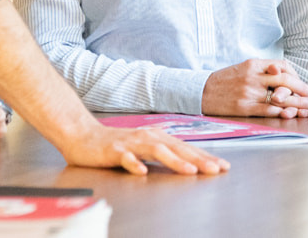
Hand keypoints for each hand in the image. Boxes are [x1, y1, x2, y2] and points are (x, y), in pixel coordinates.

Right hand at [59, 124, 229, 175]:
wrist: (84, 136)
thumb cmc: (116, 145)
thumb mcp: (145, 148)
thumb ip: (165, 154)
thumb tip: (189, 162)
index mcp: (158, 137)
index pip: (186, 148)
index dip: (205, 156)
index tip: (223, 166)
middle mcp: (148, 137)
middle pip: (177, 148)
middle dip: (198, 159)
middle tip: (216, 169)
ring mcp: (131, 143)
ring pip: (156, 151)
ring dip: (175, 161)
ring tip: (190, 171)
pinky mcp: (114, 150)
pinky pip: (125, 158)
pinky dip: (134, 164)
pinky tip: (142, 172)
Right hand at [201, 59, 307, 117]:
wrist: (201, 91)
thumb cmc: (224, 81)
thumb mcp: (243, 68)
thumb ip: (261, 70)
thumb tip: (282, 74)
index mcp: (253, 64)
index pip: (282, 66)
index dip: (296, 75)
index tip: (302, 84)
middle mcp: (253, 76)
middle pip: (285, 80)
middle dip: (302, 89)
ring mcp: (249, 92)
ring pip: (280, 96)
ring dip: (297, 103)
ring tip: (307, 107)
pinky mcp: (244, 107)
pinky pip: (268, 109)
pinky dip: (281, 111)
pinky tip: (290, 113)